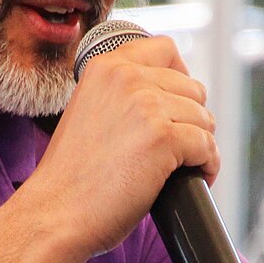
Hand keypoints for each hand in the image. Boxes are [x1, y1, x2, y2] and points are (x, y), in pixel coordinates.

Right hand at [25, 35, 218, 258]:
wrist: (55, 213)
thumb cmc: (71, 177)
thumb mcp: (89, 112)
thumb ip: (121, 96)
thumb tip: (169, 99)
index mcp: (105, 67)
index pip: (164, 49)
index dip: (180, 75)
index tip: (178, 102)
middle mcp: (126, 77)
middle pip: (191, 87)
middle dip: (192, 118)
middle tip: (181, 146)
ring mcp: (146, 105)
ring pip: (203, 117)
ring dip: (202, 143)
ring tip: (188, 166)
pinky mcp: (163, 138)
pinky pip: (207, 145)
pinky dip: (208, 164)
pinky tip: (198, 178)